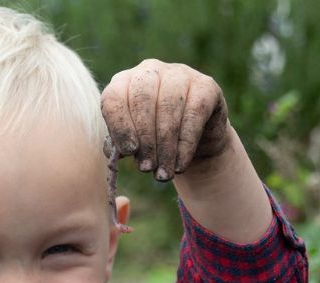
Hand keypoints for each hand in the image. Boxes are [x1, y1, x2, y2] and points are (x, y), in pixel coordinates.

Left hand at [101, 59, 228, 181]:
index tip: (128, 152)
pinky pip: (194, 115)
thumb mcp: (133, 141)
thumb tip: (116, 153)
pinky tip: (180, 164)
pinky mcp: (206, 85)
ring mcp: (179, 74)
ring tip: (163, 173)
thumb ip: (119, 145)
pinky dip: (185, 144)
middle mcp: (150, 71)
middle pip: (142, 100)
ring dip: (165, 147)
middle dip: (144, 140)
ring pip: (168, 108)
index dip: (119, 126)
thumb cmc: (153, 138)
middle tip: (146, 168)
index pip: (114, 97)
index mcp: (124, 81)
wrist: (194, 140)